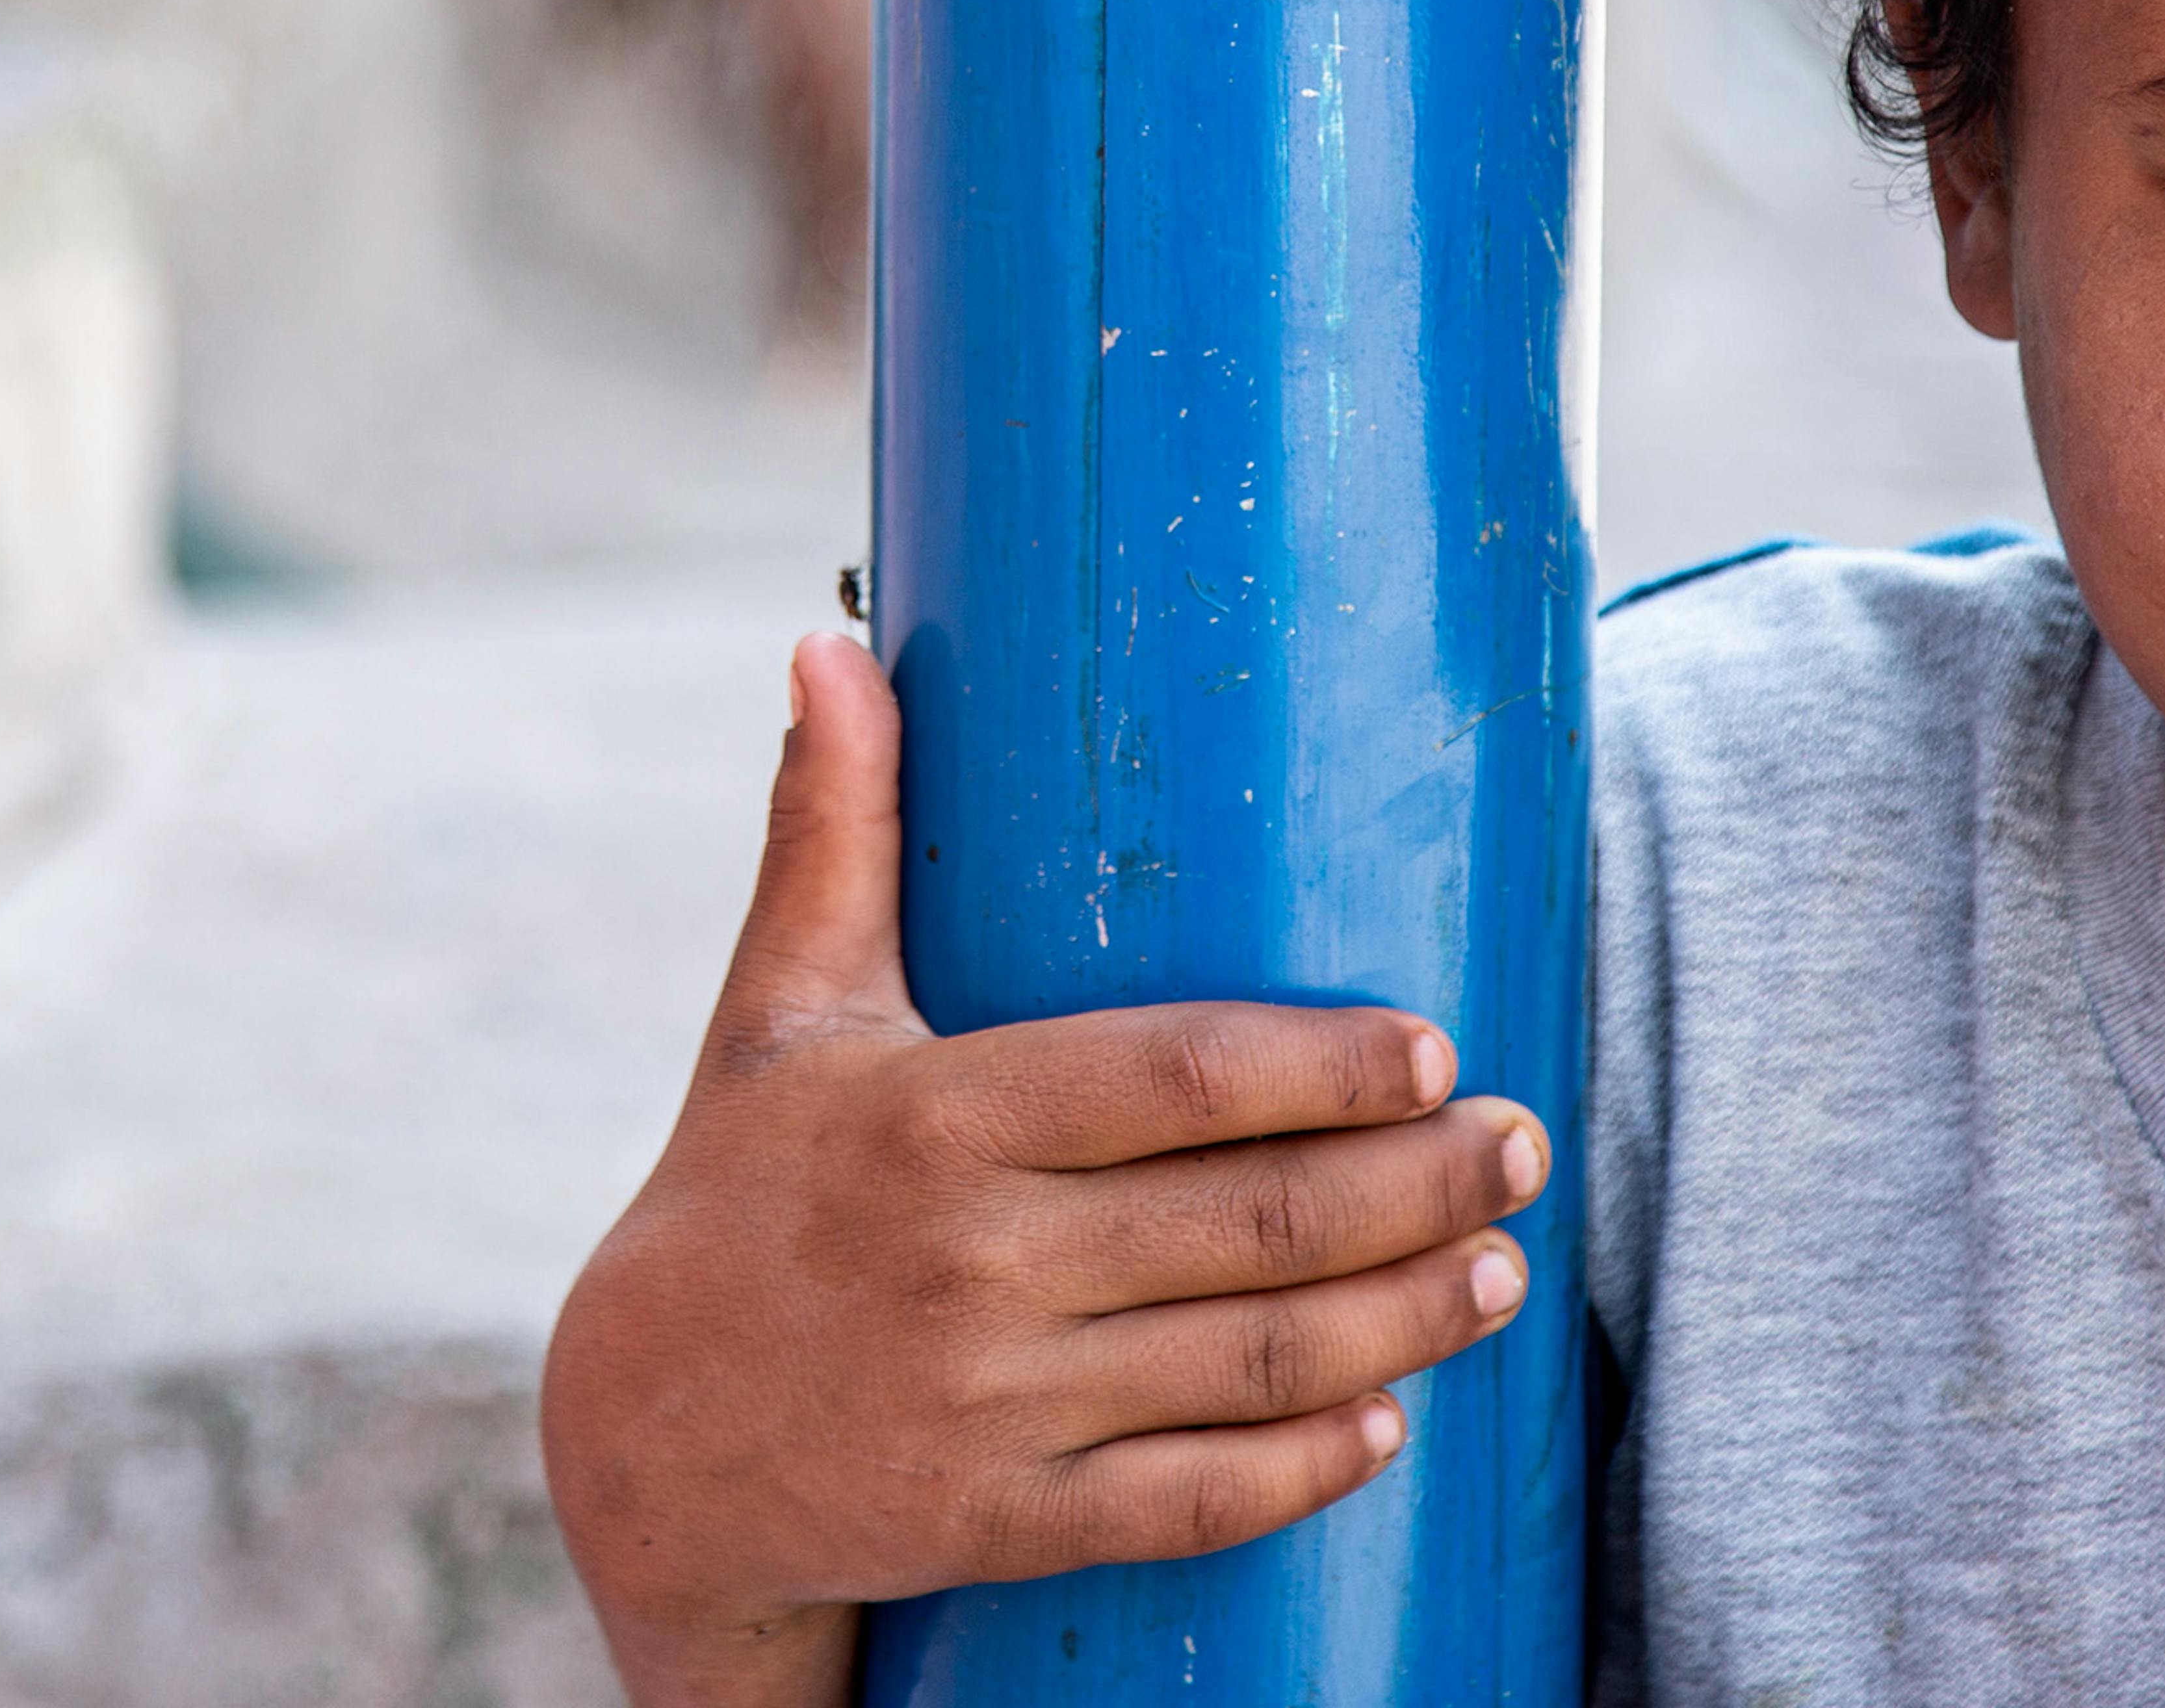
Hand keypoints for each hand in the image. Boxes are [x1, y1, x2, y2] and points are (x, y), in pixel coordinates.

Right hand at [538, 634, 1548, 1707]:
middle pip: (1251, 1218)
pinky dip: (1304, 1464)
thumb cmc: (736, 1192)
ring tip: (1504, 1269)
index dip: (1323, 1065)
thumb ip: (832, 831)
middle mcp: (969, 1256)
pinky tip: (1390, 1419)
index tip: (1436, 1047)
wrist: (641, 1445)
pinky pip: (1189, 1500)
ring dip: (1406, 1317)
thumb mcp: (776, 1010)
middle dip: (1418, 1185)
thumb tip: (832, 644)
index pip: (1175, 1075)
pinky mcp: (999, 1520)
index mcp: (932, 1112)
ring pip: (1250, 1360)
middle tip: (1523, 1144)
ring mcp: (989, 1398)